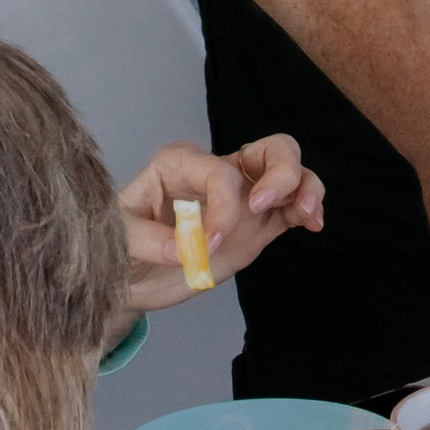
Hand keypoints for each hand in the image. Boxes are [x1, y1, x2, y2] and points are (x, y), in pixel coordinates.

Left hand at [116, 136, 325, 312]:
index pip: (218, 172)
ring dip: (304, 187)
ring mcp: (241, 197)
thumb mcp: (117, 241)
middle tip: (264, 205)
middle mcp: (216, 172)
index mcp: (180, 163)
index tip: (209, 242)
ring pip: (288, 172)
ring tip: (307, 212)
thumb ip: (146, 239)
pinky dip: (306, 209)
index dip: (222, 205)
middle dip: (280, 171)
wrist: (127, 279)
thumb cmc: (116, 249)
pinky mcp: (255, 224)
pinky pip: (289, 208)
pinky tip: (313, 224)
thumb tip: (184, 247)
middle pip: (268, 149)